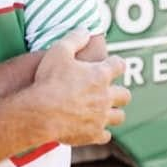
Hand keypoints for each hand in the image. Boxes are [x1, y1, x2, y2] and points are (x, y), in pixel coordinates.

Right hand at [30, 29, 130, 145]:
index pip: (120, 65)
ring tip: (104, 111)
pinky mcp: (93, 134)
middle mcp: (106, 96)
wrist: (41, 113)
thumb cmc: (49, 81)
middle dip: (119, 92)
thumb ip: (74, 39)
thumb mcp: (58, 51)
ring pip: (119, 117)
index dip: (116, 63)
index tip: (111, 64)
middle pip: (125, 95)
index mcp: (101, 75)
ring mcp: (101, 117)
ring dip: (114, 113)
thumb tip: (85, 30)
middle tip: (108, 91)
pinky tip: (93, 128)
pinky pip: (106, 136)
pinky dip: (101, 132)